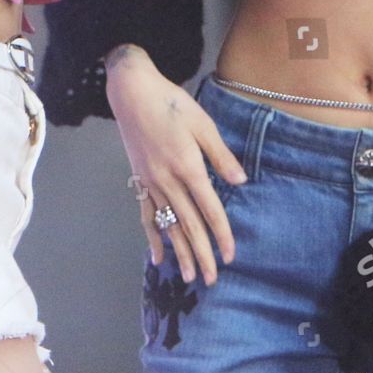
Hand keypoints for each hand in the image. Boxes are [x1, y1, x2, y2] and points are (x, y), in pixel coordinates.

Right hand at [105, 45, 247, 285]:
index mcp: (188, 167)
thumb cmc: (171, 103)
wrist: (132, 92)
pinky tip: (157, 257)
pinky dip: (152, 237)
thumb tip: (240, 181)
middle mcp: (168, 181)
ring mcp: (150, 183)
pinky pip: (146, 215)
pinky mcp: (139, 180)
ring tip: (189, 276)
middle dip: (202, 254)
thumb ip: (221, 156)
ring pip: (168, 225)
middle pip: (189, 225)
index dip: (222, 234)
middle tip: (211, 280)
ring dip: (180, 252)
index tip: (231, 255)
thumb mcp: (203, 124)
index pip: (210, 210)